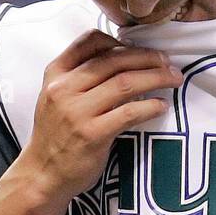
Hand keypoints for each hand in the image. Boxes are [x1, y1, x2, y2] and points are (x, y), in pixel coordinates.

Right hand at [24, 28, 182, 198]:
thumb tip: (121, 60)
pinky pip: (128, 113)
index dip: (120, 40)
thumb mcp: (57, 97)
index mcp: (56, 73)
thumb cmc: (55, 136)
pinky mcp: (92, 134)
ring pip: (124, 83)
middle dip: (147, 58)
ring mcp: (77, 111)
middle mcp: (64, 88)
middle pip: (114, 60)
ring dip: (155, 78)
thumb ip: (80, 78)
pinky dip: (149, 106)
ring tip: (173, 79)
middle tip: (168, 62)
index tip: (141, 49)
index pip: (89, 41)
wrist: (42, 174)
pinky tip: (160, 106)